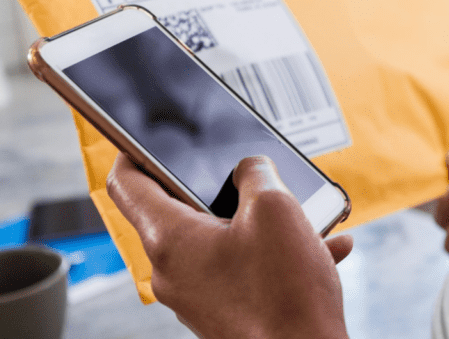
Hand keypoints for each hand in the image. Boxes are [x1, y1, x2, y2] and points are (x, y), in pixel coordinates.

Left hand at [106, 153, 352, 338]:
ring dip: (261, 222)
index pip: (127, 183)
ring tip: (303, 215)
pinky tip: (321, 248)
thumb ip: (256, 173)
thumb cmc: (285, 294)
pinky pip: (243, 268)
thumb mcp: (276, 208)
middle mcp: (174, 271)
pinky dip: (275, 253)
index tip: (147, 136)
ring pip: (221, 239)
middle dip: (224, 187)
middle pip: (183, 210)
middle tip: (255, 173)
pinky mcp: (226, 312)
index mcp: (170, 239)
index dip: (134, 150)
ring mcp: (199, 295)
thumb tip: (251, 170)